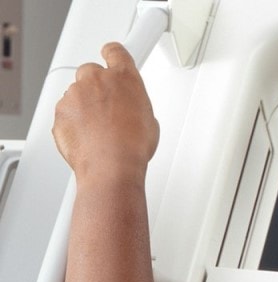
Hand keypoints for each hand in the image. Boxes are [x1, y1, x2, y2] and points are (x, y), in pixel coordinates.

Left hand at [53, 42, 158, 181]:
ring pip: (77, 93)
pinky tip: (88, 136)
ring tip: (100, 129)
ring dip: (85, 106)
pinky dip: (73, 121)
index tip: (111, 55)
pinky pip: (66, 111)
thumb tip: (131, 109)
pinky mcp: (60, 110)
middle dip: (97, 86)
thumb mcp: (149, 119)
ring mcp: (75, 94)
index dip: (113, 54)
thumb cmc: (131, 146)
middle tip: (108, 107)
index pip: (115, 51)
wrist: (110, 166)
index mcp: (123, 78)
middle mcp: (97, 80)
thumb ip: (135, 103)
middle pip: (91, 72)